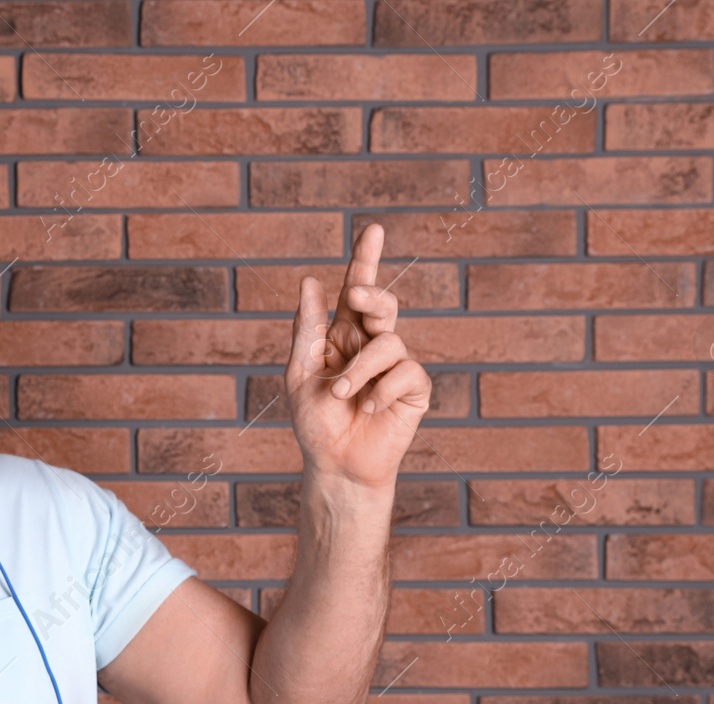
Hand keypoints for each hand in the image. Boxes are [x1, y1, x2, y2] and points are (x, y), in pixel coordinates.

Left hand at [285, 222, 431, 491]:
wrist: (335, 465)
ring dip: (361, 367)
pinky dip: (384, 389)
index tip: (373, 229)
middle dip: (371, 293)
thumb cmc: (314, 423)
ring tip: (343, 394)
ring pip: (390, 341)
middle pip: (382, 303)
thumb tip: (310, 280)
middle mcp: (372, 345)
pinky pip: (407, 372)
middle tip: (355, 297)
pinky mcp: (413, 390)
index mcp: (343, 336)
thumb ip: (306, 329)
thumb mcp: (300, 374)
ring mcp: (395, 366)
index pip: (357, 291)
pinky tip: (369, 408)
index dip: (366, 260)